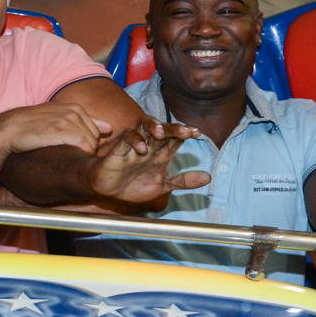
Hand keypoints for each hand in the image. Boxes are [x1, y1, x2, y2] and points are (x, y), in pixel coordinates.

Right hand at [0, 102, 112, 154]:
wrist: (10, 129)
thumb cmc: (32, 126)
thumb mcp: (58, 118)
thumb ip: (85, 121)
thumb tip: (109, 128)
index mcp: (75, 108)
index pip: (96, 131)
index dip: (89, 144)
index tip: (76, 152)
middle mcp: (74, 112)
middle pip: (95, 138)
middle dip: (88, 150)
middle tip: (72, 157)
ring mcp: (68, 121)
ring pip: (91, 143)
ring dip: (84, 154)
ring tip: (69, 158)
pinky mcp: (62, 131)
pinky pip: (84, 145)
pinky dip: (81, 154)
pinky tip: (69, 158)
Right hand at [87, 117, 209, 203]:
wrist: (108, 191)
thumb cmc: (133, 186)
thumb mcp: (162, 186)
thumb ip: (183, 181)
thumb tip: (208, 177)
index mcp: (161, 154)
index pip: (176, 139)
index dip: (186, 133)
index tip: (197, 133)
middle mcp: (149, 146)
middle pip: (163, 130)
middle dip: (174, 129)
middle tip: (186, 131)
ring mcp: (134, 146)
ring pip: (144, 125)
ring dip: (153, 126)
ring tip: (161, 133)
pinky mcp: (119, 148)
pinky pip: (127, 137)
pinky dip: (134, 140)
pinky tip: (141, 149)